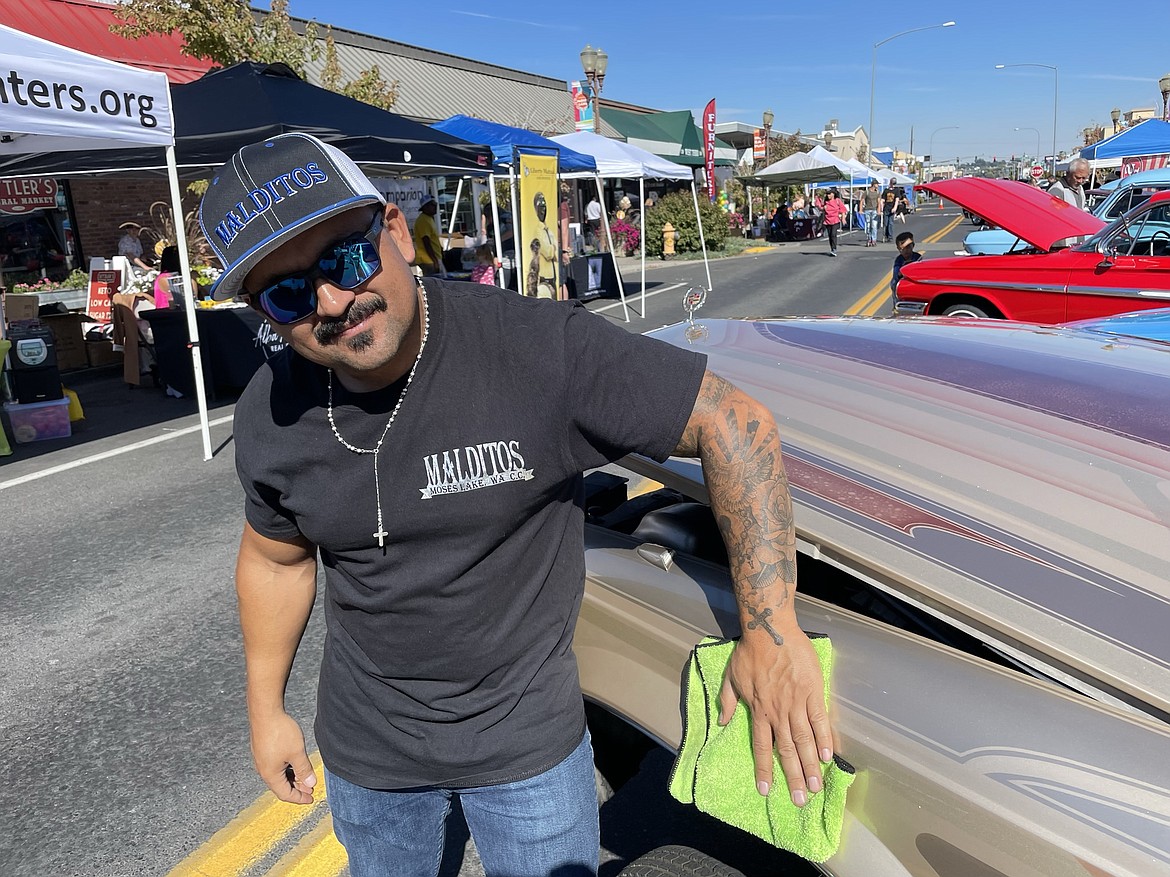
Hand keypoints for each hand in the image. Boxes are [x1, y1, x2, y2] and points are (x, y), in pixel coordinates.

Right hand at [250, 712, 316, 803]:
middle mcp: (263, 770)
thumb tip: (310, 784)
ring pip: (278, 776)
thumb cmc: (280, 731)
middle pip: (281, 786)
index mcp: (270, 774)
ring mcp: (261, 760)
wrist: (265, 712)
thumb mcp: (297, 752)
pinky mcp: (262, 751)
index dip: (299, 798)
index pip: (285, 794)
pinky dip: (287, 769)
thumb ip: (304, 769)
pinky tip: (296, 764)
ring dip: (292, 778)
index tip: (310, 799)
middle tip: (310, 788)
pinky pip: (275, 767)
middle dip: (297, 789)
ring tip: (306, 776)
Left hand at [718, 629, 832, 806]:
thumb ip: (727, 701)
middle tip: (801, 800)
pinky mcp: (813, 692)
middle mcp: (777, 713)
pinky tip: (830, 756)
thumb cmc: (749, 652)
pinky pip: (819, 720)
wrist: (770, 631)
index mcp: (758, 711)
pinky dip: (825, 739)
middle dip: (794, 777)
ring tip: (817, 786)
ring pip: (804, 741)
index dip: (765, 770)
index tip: (767, 791)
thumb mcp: (730, 677)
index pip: (761, 747)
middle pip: (786, 751)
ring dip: (811, 766)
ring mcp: (796, 703)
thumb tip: (722, 721)